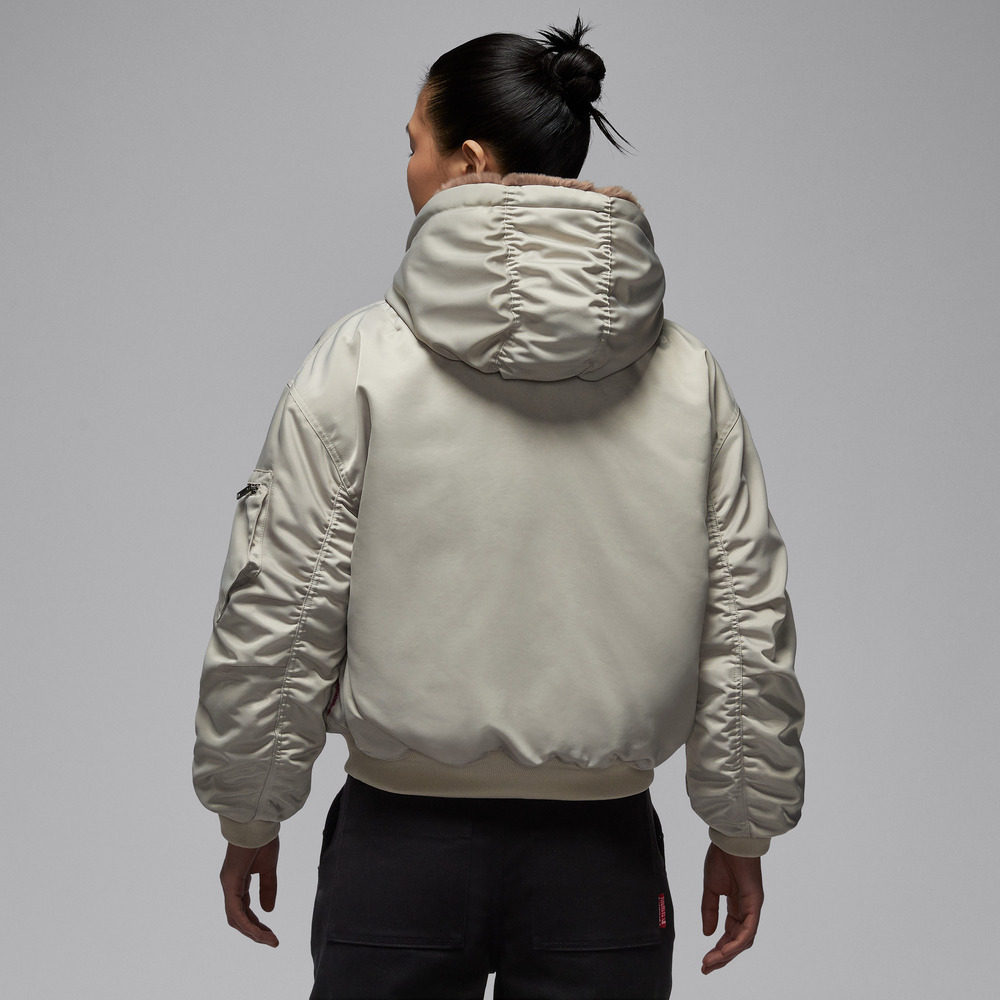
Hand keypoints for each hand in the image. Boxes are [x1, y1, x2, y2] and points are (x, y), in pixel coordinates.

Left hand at [219, 835, 279, 946]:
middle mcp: (230, 885)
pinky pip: (237, 912)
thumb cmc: (262, 838)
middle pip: (238, 918)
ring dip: (253, 932)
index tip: (271, 934)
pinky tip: (261, 932)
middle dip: (255, 932)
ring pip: (236, 918)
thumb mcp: (268, 868)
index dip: (256, 923)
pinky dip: (249, 925)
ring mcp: (228, 884)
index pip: (243, 910)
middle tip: (272, 940)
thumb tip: (268, 911)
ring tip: (271, 940)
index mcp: (237, 881)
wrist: (258, 821)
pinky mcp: (231, 882)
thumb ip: (268, 887)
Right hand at [700, 842, 762, 974]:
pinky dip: (737, 942)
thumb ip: (709, 911)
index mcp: (737, 906)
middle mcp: (747, 910)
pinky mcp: (754, 904)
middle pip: (737, 942)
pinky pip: (748, 929)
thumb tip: (707, 933)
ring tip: (712, 962)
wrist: (730, 840)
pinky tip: (725, 950)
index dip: (718, 949)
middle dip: (722, 957)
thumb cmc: (722, 858)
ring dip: (728, 954)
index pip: (729, 934)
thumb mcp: (711, 888)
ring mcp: (752, 908)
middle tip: (706, 968)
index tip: (705, 960)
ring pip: (744, 940)